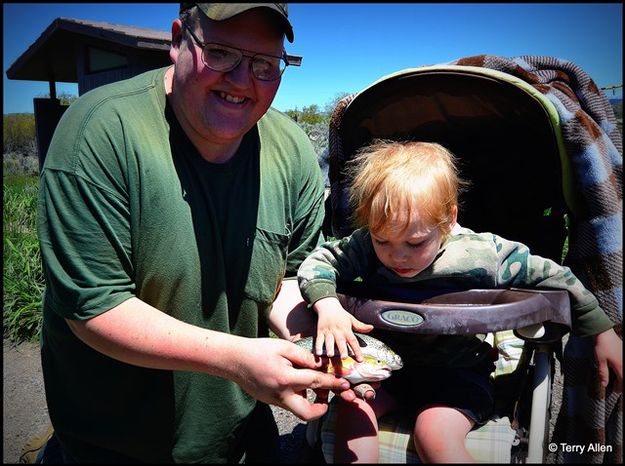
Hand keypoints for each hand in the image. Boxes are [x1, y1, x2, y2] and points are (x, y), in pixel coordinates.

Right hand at [229, 337, 351, 420]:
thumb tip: (320, 365)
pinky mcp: (269, 401)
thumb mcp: (284, 348)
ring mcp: (274, 400)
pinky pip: (288, 402)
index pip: (316, 382)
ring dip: (309, 401)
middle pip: (307, 413)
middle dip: (321, 409)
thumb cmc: (259, 350)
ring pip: (297, 409)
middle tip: (327, 399)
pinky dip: (297, 396)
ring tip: (313, 386)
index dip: (333, 382)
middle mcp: (280, 395)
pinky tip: (297, 382)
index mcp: (286, 379)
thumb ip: (304, 357)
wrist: (234, 360)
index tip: (345, 383)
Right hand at [313, 297, 373, 361]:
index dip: (357, 350)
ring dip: (329, 348)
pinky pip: (319, 339)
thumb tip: (371, 328)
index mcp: (346, 329)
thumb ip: (361, 326)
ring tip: (330, 355)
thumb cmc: (340, 314)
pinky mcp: (320, 331)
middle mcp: (337, 331)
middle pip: (340, 341)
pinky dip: (318, 346)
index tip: (360, 359)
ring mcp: (328, 331)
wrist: (328, 306)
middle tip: (344, 357)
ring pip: (329, 340)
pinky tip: (318, 352)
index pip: (353, 341)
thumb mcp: (352, 319)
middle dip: (342, 349)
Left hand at [594, 328, 622, 392]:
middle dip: (621, 383)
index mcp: (621, 367)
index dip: (619, 388)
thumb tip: (604, 384)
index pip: (623, 382)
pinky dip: (621, 369)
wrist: (605, 333)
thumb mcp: (600, 361)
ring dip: (621, 376)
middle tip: (615, 386)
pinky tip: (617, 369)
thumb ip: (603, 374)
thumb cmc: (602, 346)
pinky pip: (624, 365)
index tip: (614, 390)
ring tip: (616, 379)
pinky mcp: (624, 353)